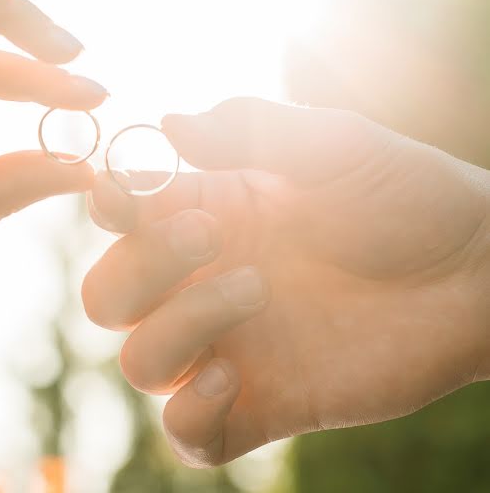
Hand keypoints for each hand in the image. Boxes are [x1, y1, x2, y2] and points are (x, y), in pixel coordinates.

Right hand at [82, 97, 489, 466]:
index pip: (118, 218)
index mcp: (209, 215)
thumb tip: (165, 124)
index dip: (106, 208)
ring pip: (140, 363)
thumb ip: (249, 128)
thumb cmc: (407, 196)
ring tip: (257, 293)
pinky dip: (191, 414)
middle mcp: (204, 283)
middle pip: (108, 296)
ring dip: (177, 329)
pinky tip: (235, 378)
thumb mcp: (333, 143)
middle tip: (210, 237)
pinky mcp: (263, 406)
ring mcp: (229, 348)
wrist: (478, 274)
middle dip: (140, 269)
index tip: (123, 197)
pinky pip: (189, 434)